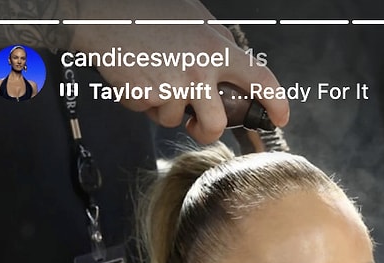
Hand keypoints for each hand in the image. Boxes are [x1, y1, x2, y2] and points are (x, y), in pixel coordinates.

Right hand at [69, 0, 288, 141]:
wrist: (102, 12)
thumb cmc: (147, 12)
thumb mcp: (193, 18)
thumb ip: (215, 44)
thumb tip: (232, 70)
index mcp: (215, 47)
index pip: (259, 78)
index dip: (274, 101)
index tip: (281, 115)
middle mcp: (198, 69)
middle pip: (217, 123)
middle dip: (206, 130)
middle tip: (196, 123)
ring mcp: (172, 86)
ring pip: (176, 121)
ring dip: (165, 108)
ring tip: (154, 78)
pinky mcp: (146, 99)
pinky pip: (150, 114)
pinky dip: (143, 102)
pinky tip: (138, 77)